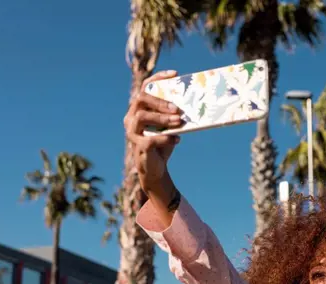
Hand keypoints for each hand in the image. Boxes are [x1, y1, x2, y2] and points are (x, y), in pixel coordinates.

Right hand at [124, 70, 182, 193]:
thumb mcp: (170, 126)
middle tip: (177, 109)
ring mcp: (132, 132)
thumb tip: (194, 103)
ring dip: (162, 118)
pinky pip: (149, 139)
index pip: (145, 87)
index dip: (158, 78)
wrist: (156, 167)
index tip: (175, 74)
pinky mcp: (138, 146)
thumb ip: (174, 115)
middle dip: (160, 102)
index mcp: (139, 108)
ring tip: (179, 122)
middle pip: (141, 99)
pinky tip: (177, 140)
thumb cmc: (163, 142)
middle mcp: (131, 117)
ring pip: (142, 117)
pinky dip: (165, 138)